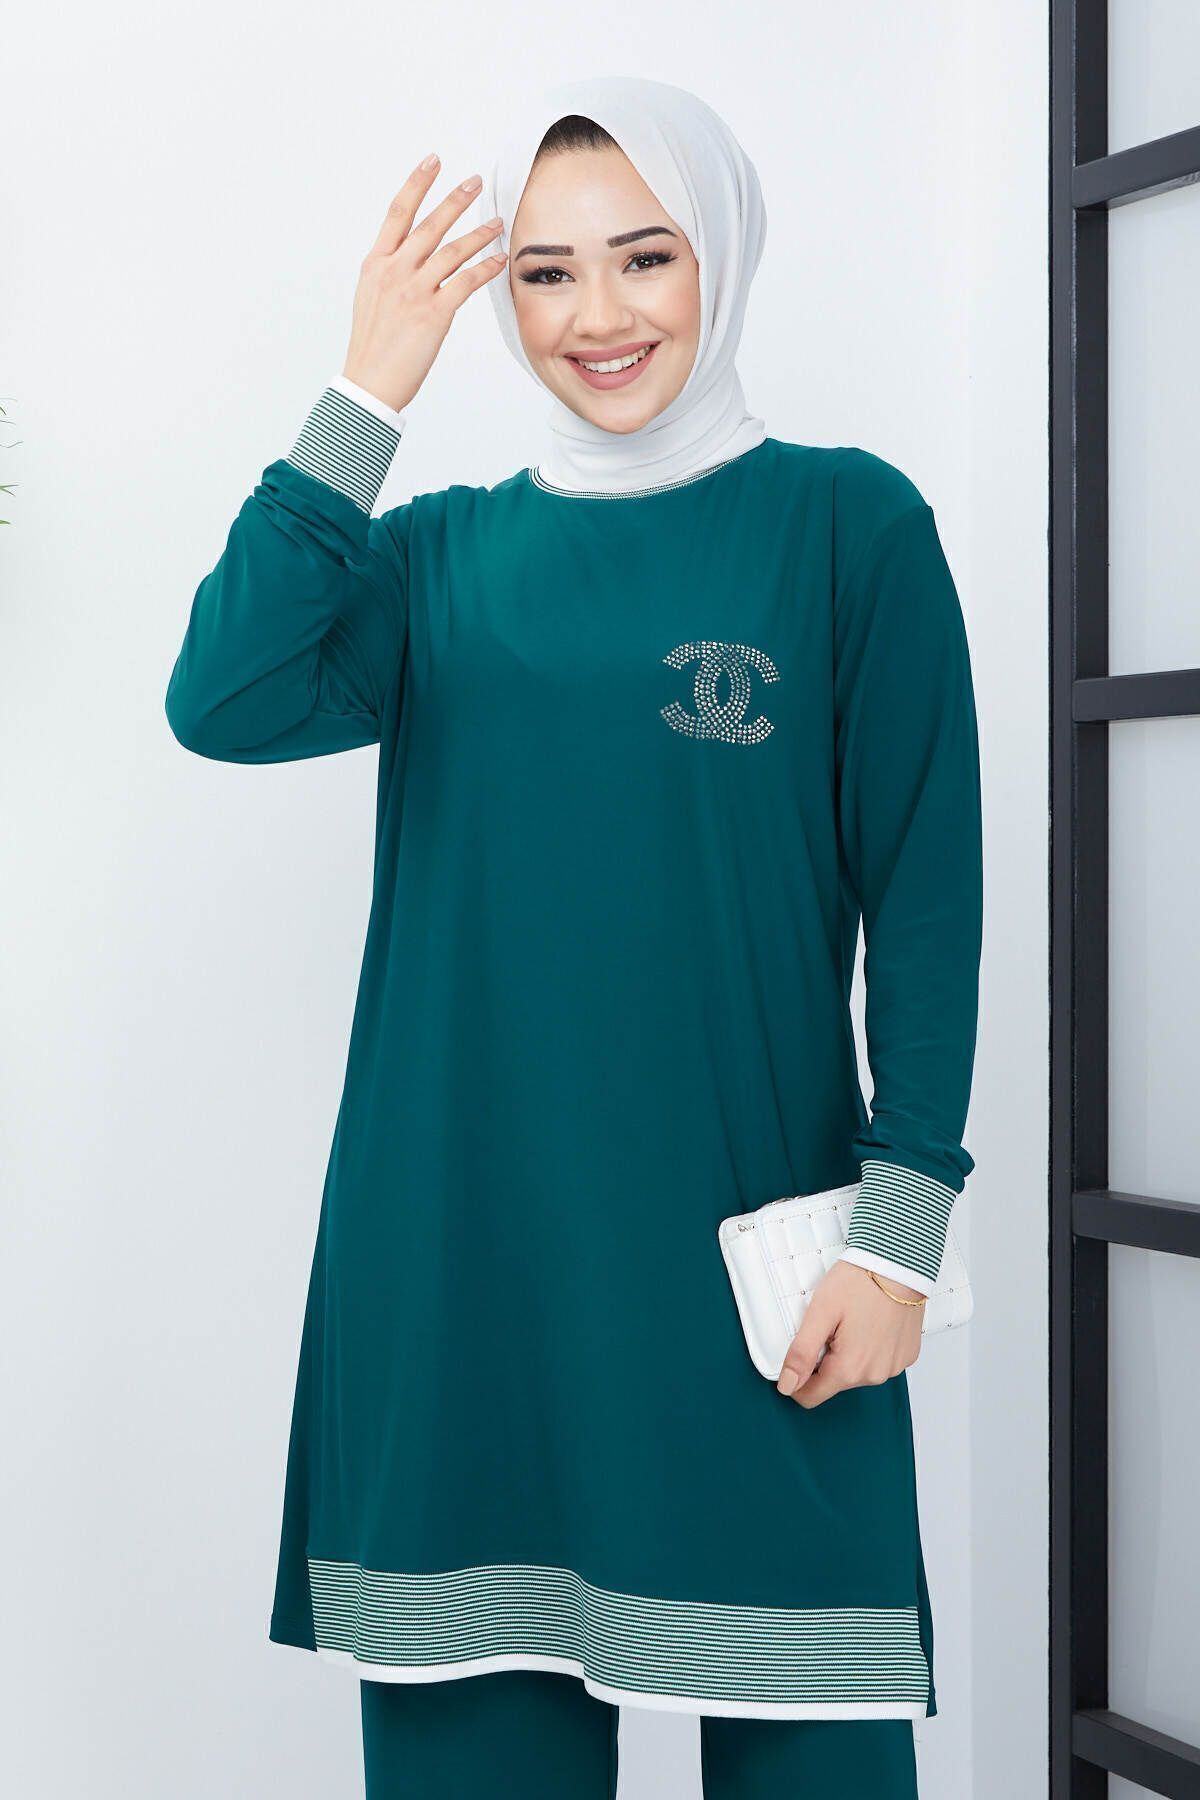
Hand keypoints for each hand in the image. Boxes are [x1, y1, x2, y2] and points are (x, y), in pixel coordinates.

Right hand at [341, 155, 507, 414]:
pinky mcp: (433, 314)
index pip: (398, 213)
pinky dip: (485, 268)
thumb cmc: (372, 346)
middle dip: (455, 199)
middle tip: (476, 181)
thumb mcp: (371, 299)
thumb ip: (390, 273)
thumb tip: (408, 257)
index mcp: (376, 264)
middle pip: (429, 225)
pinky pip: (465, 282)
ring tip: (498, 222)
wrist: (369, 381)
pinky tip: (499, 260)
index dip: (417, 183)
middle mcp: (394, 271)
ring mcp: (413, 291)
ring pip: (451, 251)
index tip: (433, 161)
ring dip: (478, 234)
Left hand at [775, 1261, 923, 1407]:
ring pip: (857, 1371)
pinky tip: (871, 1322)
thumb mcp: (820, 1313)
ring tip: (853, 1320)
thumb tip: (787, 1385)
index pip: (811, 1396)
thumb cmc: (860, 1282)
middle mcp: (875, 1375)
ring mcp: (894, 1367)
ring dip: (848, 1353)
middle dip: (825, 1358)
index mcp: (850, 1369)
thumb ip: (801, 1353)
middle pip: (834, 1381)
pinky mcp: (906, 1356)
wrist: (899, 1262)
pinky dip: (870, 1347)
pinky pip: (879, 1361)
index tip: (801, 1352)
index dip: (797, 1377)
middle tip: (830, 1325)